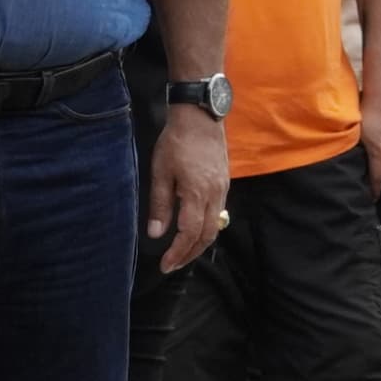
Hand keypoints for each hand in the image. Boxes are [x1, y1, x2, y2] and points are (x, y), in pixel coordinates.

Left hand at [147, 106, 229, 275]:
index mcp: (196, 193)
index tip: (165, 265)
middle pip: (207, 236)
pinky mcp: (224, 183)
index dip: (178, 253)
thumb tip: (156, 234)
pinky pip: (219, 213)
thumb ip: (160, 205)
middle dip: (190, 254)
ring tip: (183, 252)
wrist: (200, 115)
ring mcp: (222, 189)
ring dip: (200, 243)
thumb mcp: (161, 172)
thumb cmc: (177, 140)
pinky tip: (195, 229)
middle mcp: (214, 194)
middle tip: (173, 265)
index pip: (190, 233)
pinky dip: (207, 228)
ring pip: (216, 226)